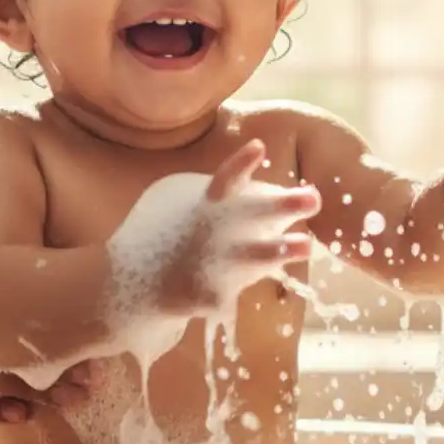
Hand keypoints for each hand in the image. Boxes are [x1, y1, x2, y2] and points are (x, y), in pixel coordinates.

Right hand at [158, 140, 319, 314]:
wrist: (129, 284)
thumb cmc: (163, 235)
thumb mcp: (178, 202)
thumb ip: (216, 193)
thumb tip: (268, 188)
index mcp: (202, 204)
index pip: (223, 179)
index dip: (240, 163)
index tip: (259, 147)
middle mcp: (207, 231)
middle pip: (249, 215)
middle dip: (282, 205)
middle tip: (314, 197)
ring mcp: (207, 264)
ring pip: (251, 257)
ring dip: (279, 250)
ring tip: (307, 244)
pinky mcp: (207, 296)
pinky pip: (232, 292)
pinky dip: (239, 288)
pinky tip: (249, 288)